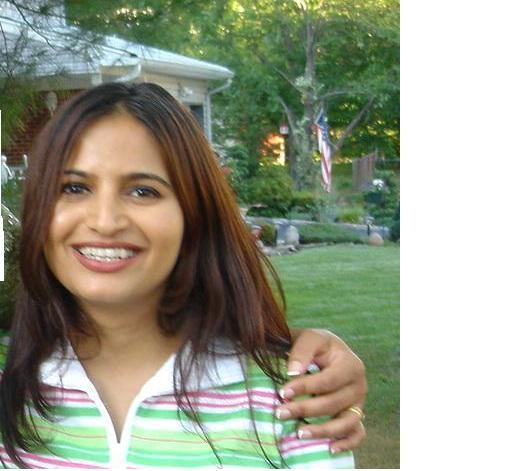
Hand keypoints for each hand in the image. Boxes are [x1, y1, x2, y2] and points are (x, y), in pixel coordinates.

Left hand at [278, 328, 366, 452]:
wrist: (324, 351)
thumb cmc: (316, 345)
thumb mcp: (309, 338)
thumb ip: (301, 352)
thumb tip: (293, 373)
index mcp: (351, 364)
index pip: (328, 381)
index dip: (306, 388)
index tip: (283, 392)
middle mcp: (359, 385)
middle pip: (333, 403)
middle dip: (305, 409)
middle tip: (280, 412)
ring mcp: (359, 403)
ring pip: (345, 422)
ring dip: (322, 430)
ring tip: (299, 433)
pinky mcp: (356, 415)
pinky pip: (357, 434)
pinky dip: (346, 443)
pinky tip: (329, 448)